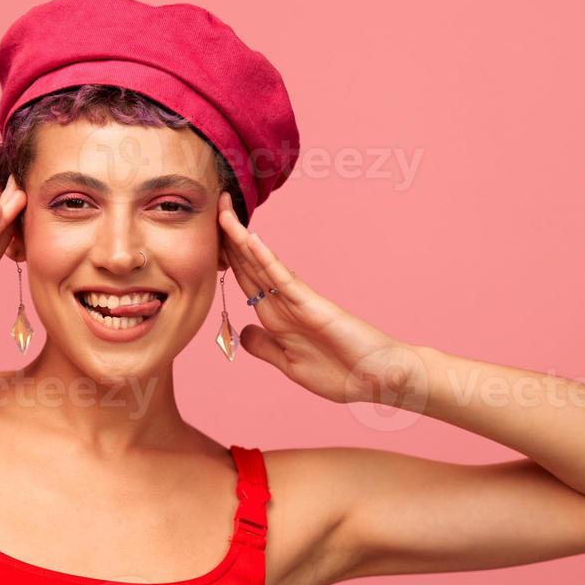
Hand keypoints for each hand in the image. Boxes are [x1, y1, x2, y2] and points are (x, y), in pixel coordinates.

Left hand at [217, 192, 420, 405]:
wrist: (379, 380)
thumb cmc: (341, 374)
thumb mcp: (290, 365)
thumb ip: (265, 348)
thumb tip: (243, 331)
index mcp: (277, 318)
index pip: (246, 280)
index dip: (225, 258)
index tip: (205, 237)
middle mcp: (285, 303)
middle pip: (249, 264)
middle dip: (228, 237)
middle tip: (212, 204)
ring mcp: (300, 302)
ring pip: (263, 264)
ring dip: (241, 238)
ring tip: (224, 210)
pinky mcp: (315, 307)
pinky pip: (285, 280)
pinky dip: (267, 260)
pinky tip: (250, 241)